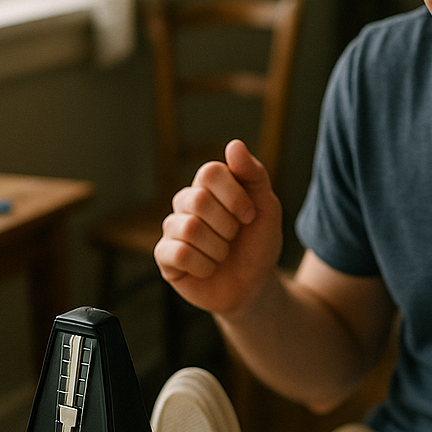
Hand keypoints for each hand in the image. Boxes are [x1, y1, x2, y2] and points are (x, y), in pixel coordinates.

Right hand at [154, 139, 282, 314]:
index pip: (210, 172)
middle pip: (198, 200)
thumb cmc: (258, 243)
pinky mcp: (165, 257)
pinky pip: (178, 253)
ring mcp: (173, 229)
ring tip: (222, 254)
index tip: (250, 216)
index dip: (234, 196)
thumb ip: (254, 174)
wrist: (255, 286)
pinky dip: (204, 265)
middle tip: (234, 237)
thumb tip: (234, 145)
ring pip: (190, 229)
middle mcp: (186, 203)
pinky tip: (208, 268)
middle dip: (229, 226)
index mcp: (209, 186)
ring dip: (219, 248)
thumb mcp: (267, 208)